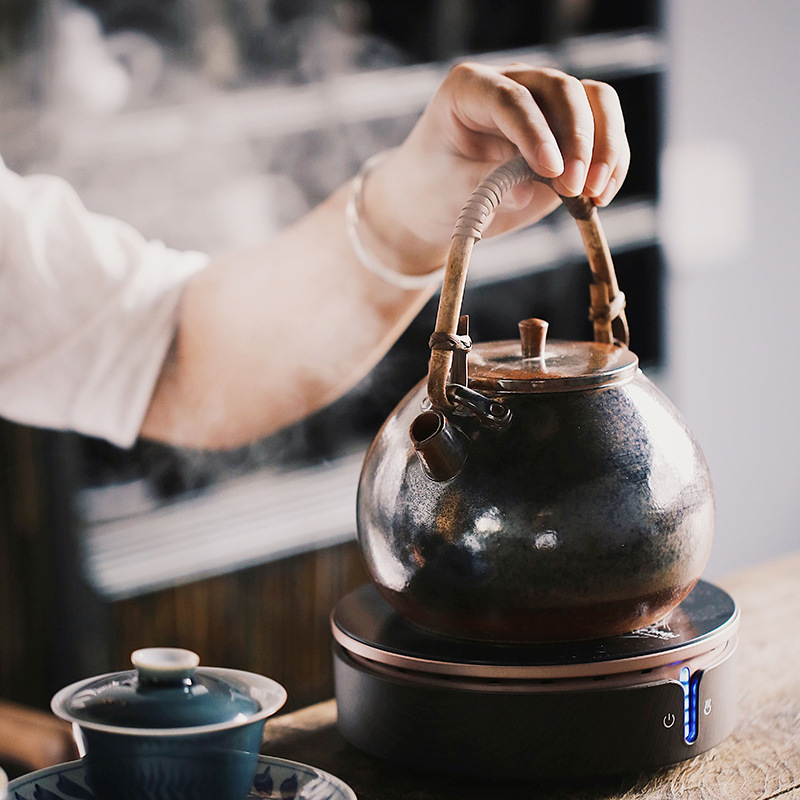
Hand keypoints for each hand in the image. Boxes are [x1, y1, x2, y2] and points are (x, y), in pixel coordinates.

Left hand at [363, 62, 629, 271]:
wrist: (438, 200)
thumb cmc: (435, 188)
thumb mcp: (449, 190)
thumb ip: (486, 187)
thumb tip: (527, 192)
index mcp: (470, 88)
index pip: (511, 99)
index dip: (535, 132)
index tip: (551, 171)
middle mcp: (513, 84)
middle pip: (562, 90)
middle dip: (578, 140)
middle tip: (577, 188)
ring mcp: (544, 103)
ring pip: (595, 100)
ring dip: (605, 146)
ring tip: (596, 193)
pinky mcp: (568, 131)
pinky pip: (605, 130)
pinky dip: (612, 161)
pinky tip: (602, 195)